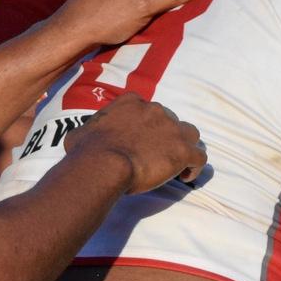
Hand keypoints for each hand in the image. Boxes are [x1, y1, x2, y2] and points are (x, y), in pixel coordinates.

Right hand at [67, 94, 206, 191]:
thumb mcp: (81, 133)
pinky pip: (199, 157)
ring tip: (176, 164)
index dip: (147, 126)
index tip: (142, 141)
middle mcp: (155, 110)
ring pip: (190, 134)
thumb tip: (83, 138)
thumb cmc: (87, 150)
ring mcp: (172, 129)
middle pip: (170, 121)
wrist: (104, 163)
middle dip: (166, 137)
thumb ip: (90, 130)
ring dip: (185, 147)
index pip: (146, 109)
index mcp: (132, 103)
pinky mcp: (182, 150)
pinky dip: (195, 167)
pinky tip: (186, 177)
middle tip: (156, 155)